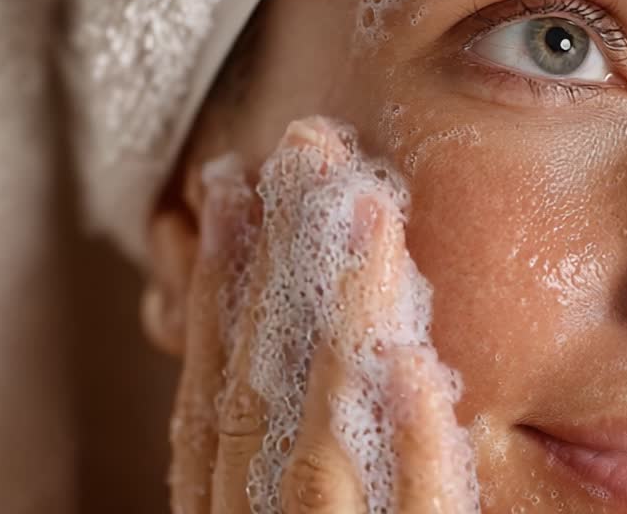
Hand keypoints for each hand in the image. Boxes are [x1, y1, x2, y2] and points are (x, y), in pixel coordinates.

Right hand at [167, 118, 478, 512]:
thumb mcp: (297, 505)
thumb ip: (283, 447)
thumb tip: (285, 323)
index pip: (212, 395)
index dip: (217, 288)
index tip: (233, 186)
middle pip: (254, 397)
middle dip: (274, 267)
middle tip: (306, 147)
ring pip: (317, 452)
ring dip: (342, 323)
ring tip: (365, 210)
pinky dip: (412, 444)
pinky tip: (414, 362)